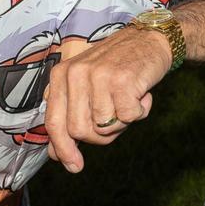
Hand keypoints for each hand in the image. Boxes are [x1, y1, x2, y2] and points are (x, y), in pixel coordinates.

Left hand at [43, 25, 169, 172]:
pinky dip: (140, 112)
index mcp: (61, 75)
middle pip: (80, 130)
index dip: (63, 148)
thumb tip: (56, 154)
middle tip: (116, 119)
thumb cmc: (117, 67)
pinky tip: (141, 94)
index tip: (74, 166)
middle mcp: (76, 73)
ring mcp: (98, 76)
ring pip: (104, 126)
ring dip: (122, 122)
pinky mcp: (122, 80)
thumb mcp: (85, 85)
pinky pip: (128, 117)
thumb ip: (69, 115)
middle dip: (100, 136)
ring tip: (128, 100)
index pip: (54, 122)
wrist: (149, 39)